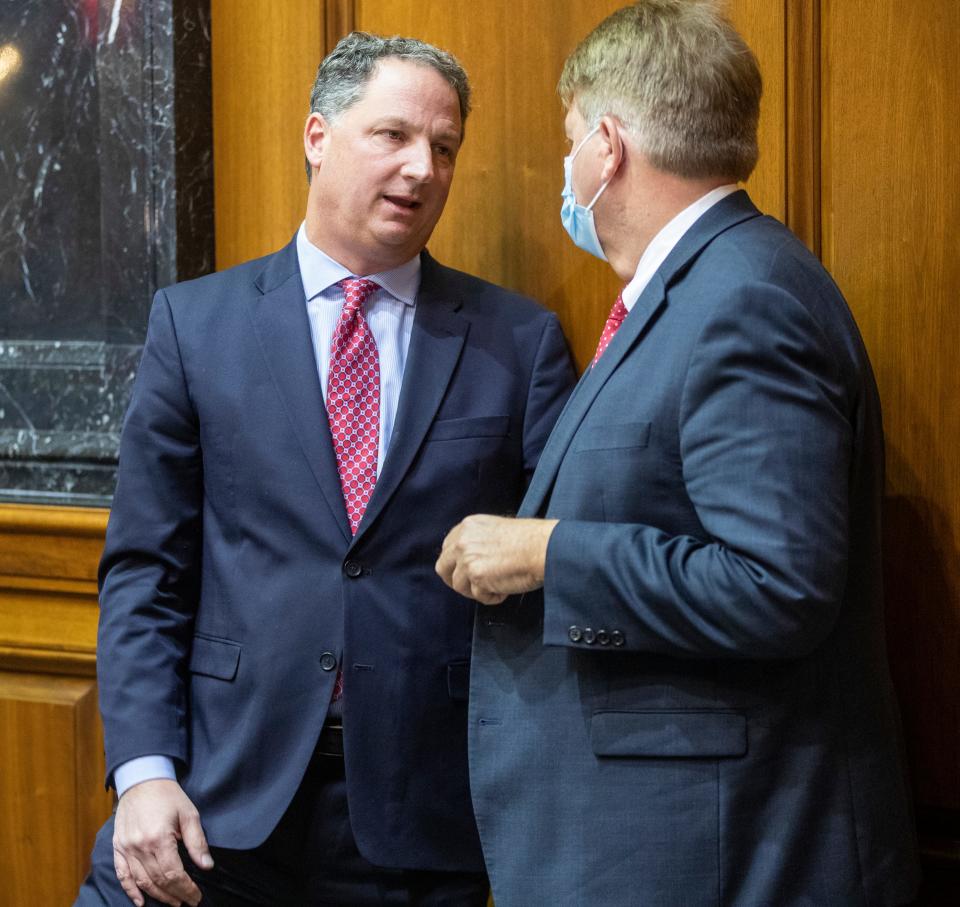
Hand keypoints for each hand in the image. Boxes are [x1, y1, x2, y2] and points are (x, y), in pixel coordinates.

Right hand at [113, 778, 212, 906]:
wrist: (142, 780)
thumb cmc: (168, 796)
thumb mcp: (189, 814)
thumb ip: (197, 842)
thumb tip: (207, 865)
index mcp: (159, 838)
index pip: (174, 874)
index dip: (186, 888)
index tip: (197, 896)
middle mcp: (140, 847)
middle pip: (158, 881)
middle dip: (175, 894)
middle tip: (188, 901)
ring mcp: (126, 848)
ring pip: (141, 881)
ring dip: (157, 896)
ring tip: (173, 902)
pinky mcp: (118, 847)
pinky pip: (122, 875)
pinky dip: (130, 890)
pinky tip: (140, 902)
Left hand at [436, 515, 557, 603]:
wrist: (542, 547)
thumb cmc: (529, 540)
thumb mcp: (496, 530)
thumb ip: (478, 541)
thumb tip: (470, 559)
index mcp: (468, 526)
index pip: (447, 547)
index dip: (455, 563)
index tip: (465, 571)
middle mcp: (463, 541)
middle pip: (443, 567)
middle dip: (455, 580)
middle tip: (472, 587)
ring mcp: (467, 559)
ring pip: (458, 586)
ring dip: (476, 591)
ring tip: (497, 587)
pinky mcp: (476, 576)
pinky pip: (477, 596)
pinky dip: (491, 598)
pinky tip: (504, 590)